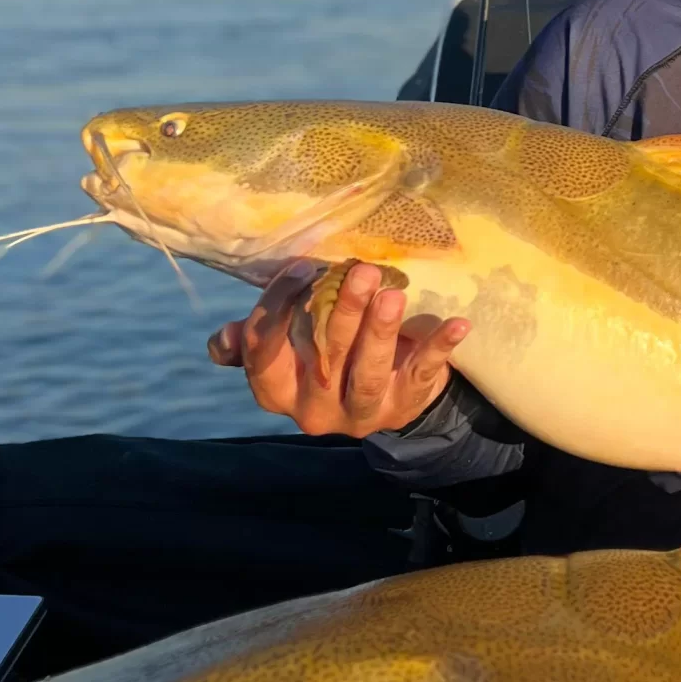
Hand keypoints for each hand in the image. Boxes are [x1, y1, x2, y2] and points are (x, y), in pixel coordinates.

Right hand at [207, 261, 470, 438]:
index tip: (303, 267)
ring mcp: (360, 413)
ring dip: (381, 332)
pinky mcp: (403, 406)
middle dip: (342, 314)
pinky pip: (421, 377)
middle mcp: (313, 409)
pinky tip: (457, 324)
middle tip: (362, 272)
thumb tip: (223, 342)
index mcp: (277, 390)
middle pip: (322, 359)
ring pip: (367, 375)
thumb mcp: (290, 346)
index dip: (277, 311)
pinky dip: (439, 349)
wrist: (383, 393)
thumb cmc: (325, 353)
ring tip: (394, 294)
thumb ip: (257, 338)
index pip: (264, 355)